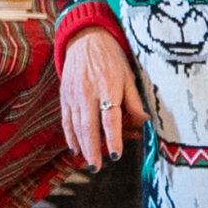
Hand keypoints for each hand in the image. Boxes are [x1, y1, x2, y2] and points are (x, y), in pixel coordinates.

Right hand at [60, 30, 147, 167]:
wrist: (85, 40)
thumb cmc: (111, 58)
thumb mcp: (128, 76)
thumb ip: (134, 101)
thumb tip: (143, 122)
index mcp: (107, 87)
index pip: (110, 118)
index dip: (113, 138)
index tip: (115, 155)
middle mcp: (88, 93)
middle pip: (89, 126)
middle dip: (92, 149)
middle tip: (96, 167)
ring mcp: (73, 95)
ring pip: (76, 126)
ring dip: (81, 146)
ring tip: (89, 162)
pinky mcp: (64, 96)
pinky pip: (66, 120)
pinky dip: (69, 135)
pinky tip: (74, 148)